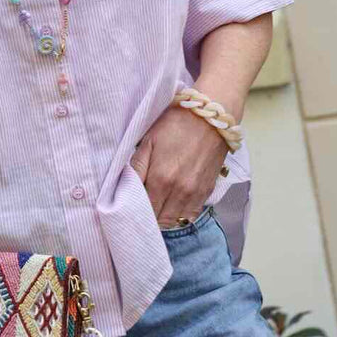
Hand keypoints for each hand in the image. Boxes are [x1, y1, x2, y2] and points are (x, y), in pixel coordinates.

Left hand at [130, 105, 229, 228]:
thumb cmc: (176, 125)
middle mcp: (179, 192)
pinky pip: (191, 214)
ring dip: (163, 217)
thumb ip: (136, 168)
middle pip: (159, 220)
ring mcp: (195, 194)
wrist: (212, 116)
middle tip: (142, 206)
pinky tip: (173, 203)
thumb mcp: (148, 141)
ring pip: (175, 221)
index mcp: (161, 180)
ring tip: (157, 205)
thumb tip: (124, 188)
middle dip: (148, 216)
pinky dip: (180, 213)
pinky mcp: (207, 191)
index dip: (136, 211)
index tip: (131, 205)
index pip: (144, 211)